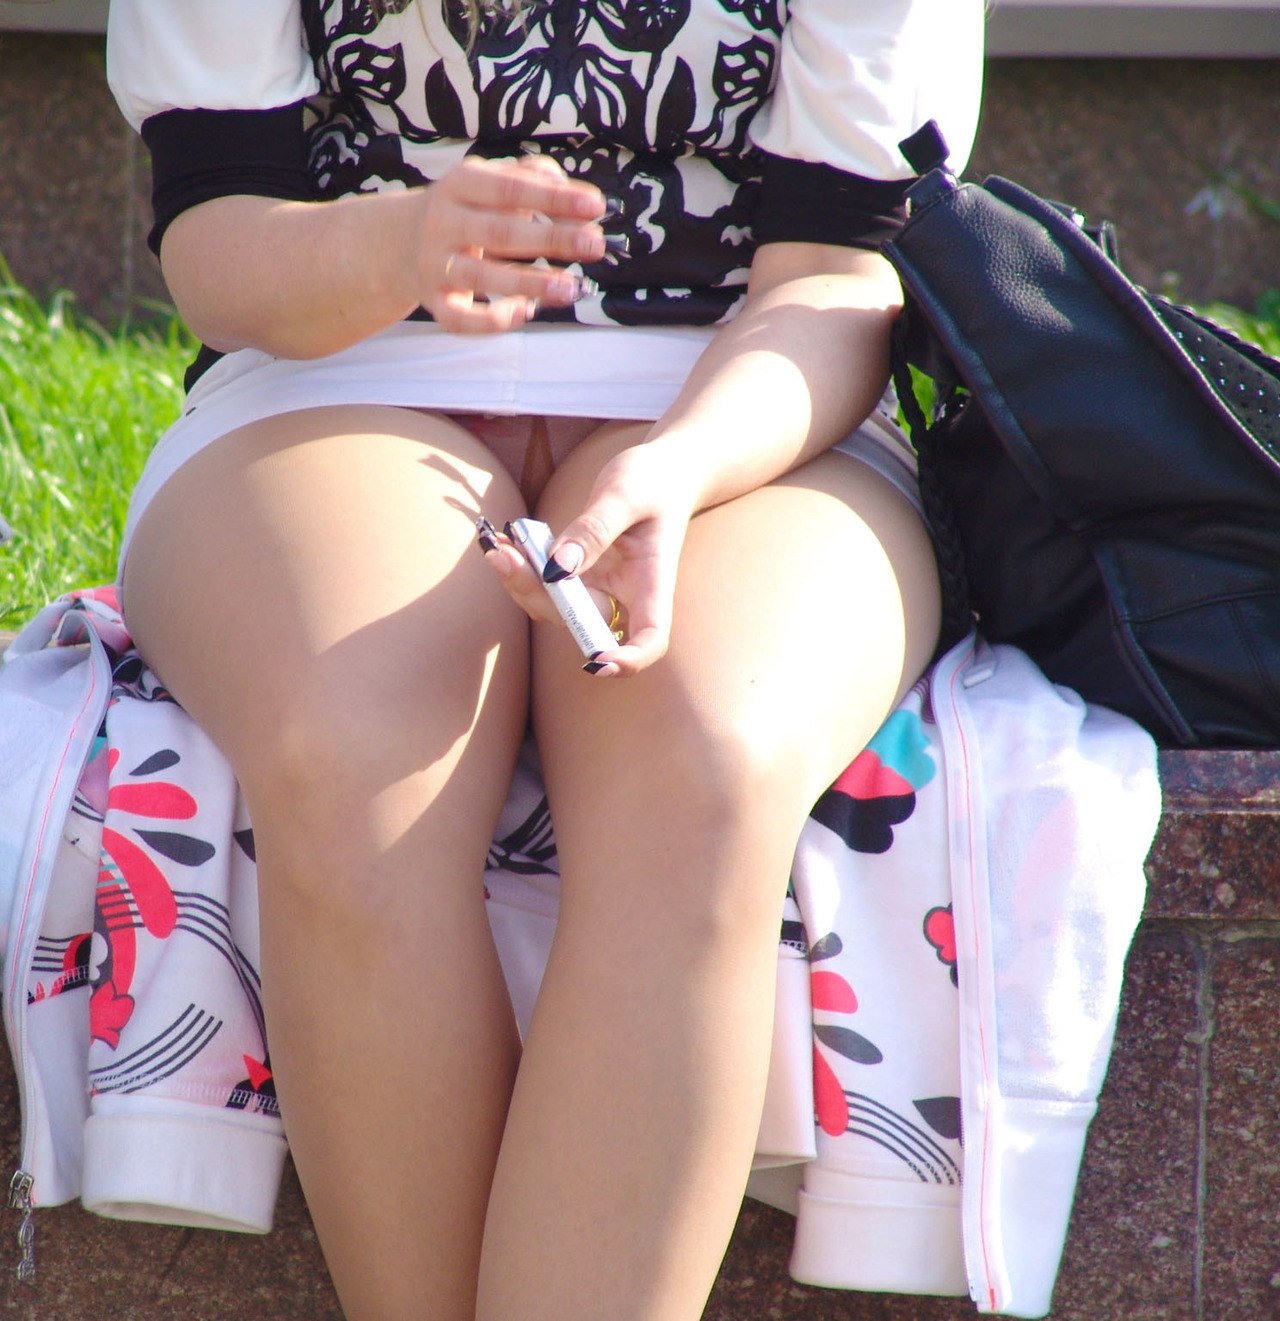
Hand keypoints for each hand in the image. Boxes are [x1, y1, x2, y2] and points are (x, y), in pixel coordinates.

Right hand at [413, 155, 607, 332]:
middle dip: (551, 239)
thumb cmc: (469, 209)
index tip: (595, 205)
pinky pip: (461, 319)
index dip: (553, 198)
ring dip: (530, 283)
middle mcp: (443, 222)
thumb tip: (580, 202)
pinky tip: (526, 312)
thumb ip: (536, 181)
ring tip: (571, 288)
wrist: (401, 242)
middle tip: (595, 246)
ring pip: (483, 277)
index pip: (511, 188)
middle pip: (500, 233)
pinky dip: (493, 321)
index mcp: (461, 184)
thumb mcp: (492, 183)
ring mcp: (436, 264)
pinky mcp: (435, 302)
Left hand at [480, 444, 695, 675]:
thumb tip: (556, 567)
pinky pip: (548, 586)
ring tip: (499, 545)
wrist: (661, 472)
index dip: (627, 660)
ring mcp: (600, 588)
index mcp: (652, 583)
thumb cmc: (655, 482)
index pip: (650, 639)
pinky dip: (523, 570)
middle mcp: (625, 596)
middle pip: (584, 625)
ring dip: (523, 584)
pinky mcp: (580, 576)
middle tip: (505, 556)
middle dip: (540, 599)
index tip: (596, 661)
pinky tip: (506, 543)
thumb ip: (593, 530)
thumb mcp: (626, 495)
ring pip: (557, 609)